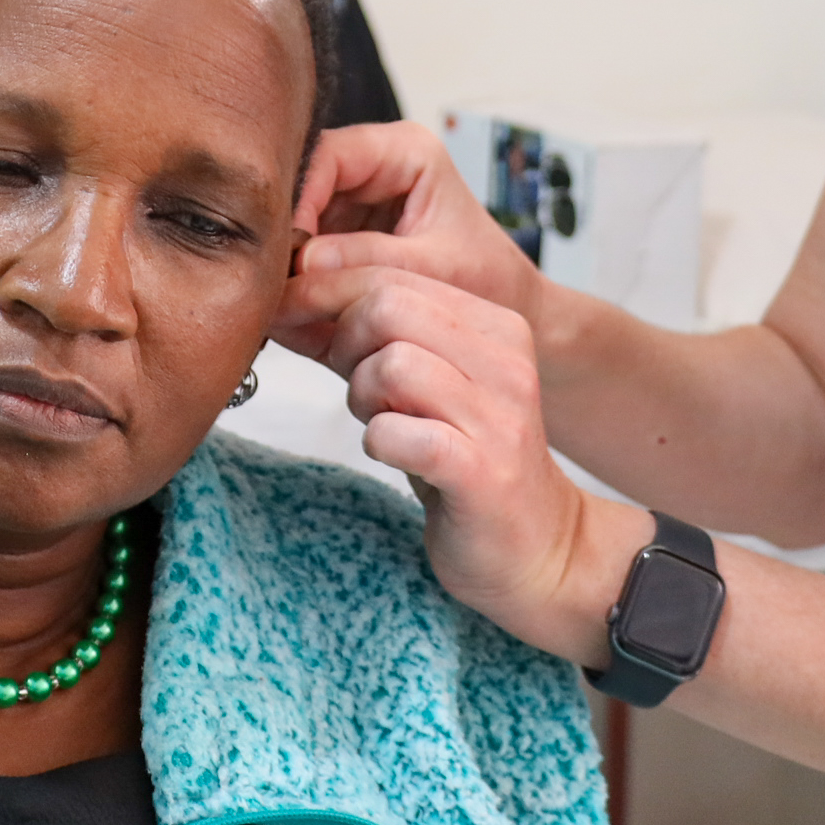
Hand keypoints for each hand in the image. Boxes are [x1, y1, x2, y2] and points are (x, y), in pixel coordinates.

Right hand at [276, 122, 543, 369]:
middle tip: (272, 279)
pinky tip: (291, 314)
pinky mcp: (338, 242)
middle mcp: (371, 170)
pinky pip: (300, 257)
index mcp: (404, 152)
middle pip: (303, 188)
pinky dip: (294, 287)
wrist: (507, 313)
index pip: (329, 154)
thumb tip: (304, 263)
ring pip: (293, 225)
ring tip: (280, 303)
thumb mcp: (438, 270)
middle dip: (287, 236)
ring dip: (285, 265)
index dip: (299, 196)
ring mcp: (351, 206)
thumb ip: (373, 262)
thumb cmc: (491, 281)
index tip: (286, 245)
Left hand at [300, 255, 642, 663]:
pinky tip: (395, 455)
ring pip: (390, 364)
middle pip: (388, 306)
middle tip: (356, 387)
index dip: (324, 290)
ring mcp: (499, 416)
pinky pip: (396, 433)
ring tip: (383, 424)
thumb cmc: (467, 463)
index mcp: (498, 327)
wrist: (539, 550)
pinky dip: (378, 442)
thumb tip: (288, 302)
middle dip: (345, 341)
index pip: (395, 275)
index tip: (285, 311)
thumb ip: (371, 341)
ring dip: (363, 398)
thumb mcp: (426, 387)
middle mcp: (507, 361)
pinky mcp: (482, 472)